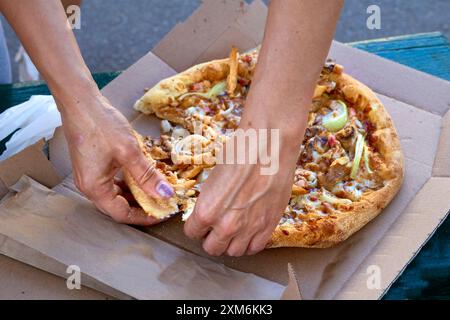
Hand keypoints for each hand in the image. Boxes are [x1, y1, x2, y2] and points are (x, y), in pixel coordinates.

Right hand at [60, 94, 173, 224]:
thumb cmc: (101, 125)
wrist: (81, 102)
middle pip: (117, 207)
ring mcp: (89, 177)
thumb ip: (147, 175)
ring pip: (115, 195)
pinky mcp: (92, 167)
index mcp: (95, 188)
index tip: (162, 213)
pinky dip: (127, 183)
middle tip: (162, 203)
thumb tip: (165, 194)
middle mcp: (89, 187)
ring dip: (135, 195)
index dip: (144, 217)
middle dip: (141, 207)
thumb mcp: (129, 152)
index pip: (122, 214)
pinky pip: (111, 183)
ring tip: (155, 191)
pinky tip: (141, 177)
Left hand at [184, 132, 297, 255]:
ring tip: (233, 230)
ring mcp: (249, 228)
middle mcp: (226, 225)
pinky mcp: (269, 225)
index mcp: (206, 211)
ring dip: (230, 243)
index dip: (196, 226)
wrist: (269, 144)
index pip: (192, 233)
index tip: (200, 221)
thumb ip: (210, 200)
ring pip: (233, 252)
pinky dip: (250, 243)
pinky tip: (249, 232)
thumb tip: (211, 208)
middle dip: (211, 238)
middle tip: (215, 227)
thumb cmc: (240, 152)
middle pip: (212, 248)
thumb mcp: (213, 177)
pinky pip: (255, 248)